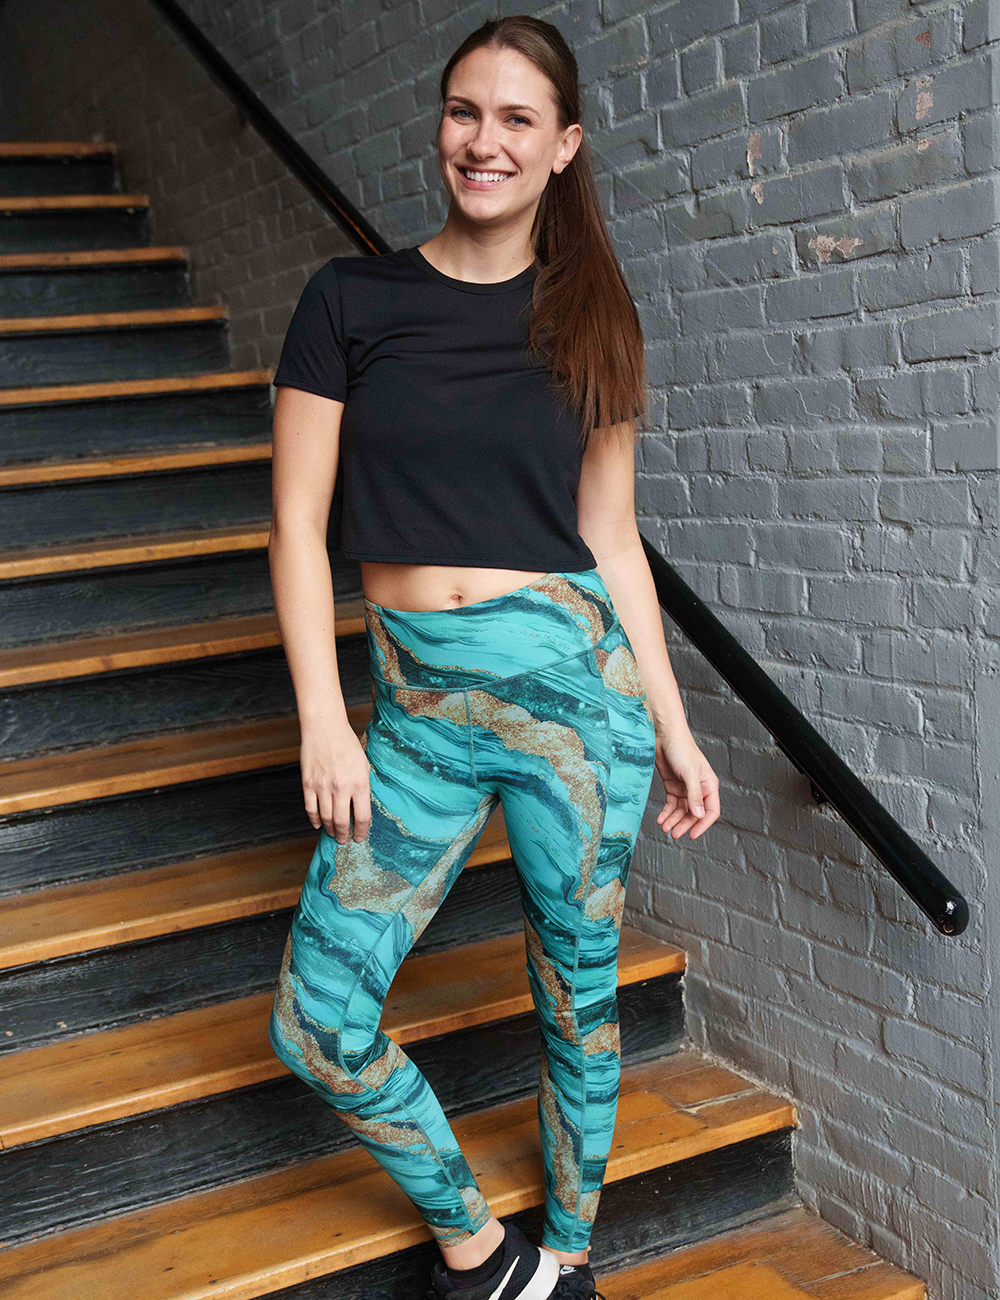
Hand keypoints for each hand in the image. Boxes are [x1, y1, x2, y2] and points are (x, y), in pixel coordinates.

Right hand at [300, 723, 371, 842]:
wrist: (325, 728)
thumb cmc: (347, 744)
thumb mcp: (364, 764)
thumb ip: (363, 786)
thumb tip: (361, 807)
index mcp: (360, 783)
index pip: (363, 817)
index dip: (362, 831)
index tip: (360, 837)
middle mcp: (342, 787)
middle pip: (343, 822)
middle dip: (344, 835)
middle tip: (344, 840)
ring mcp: (323, 787)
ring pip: (326, 818)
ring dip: (330, 830)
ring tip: (333, 833)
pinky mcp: (308, 784)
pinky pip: (311, 809)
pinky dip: (315, 820)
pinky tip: (319, 824)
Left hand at [653, 728, 719, 840]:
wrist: (664, 735)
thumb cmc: (681, 749)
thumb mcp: (689, 773)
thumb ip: (694, 795)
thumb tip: (699, 815)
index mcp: (709, 785)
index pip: (711, 811)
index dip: (702, 825)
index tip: (692, 835)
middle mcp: (699, 788)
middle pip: (694, 813)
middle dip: (684, 824)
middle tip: (673, 834)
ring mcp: (685, 788)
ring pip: (681, 811)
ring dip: (673, 820)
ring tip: (664, 828)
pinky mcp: (672, 786)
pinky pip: (671, 804)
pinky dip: (666, 813)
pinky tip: (660, 819)